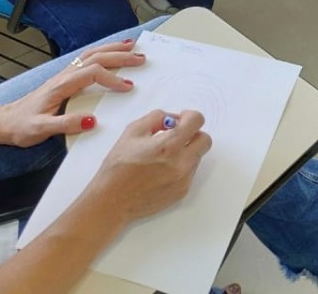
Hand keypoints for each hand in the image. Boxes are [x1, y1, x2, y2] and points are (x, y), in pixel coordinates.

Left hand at [0, 41, 146, 146]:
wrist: (5, 122)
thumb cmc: (21, 126)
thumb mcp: (41, 130)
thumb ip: (65, 124)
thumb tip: (92, 120)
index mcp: (62, 85)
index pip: (93, 73)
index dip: (112, 78)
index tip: (128, 87)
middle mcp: (64, 75)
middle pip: (96, 57)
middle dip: (120, 55)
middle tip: (141, 57)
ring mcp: (64, 75)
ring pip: (91, 54)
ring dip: (112, 49)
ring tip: (132, 47)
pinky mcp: (64, 78)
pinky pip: (87, 59)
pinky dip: (103, 52)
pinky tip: (110, 54)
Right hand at [90, 109, 211, 220]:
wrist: (112, 200)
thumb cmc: (118, 166)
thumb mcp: (132, 131)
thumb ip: (156, 118)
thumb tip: (172, 119)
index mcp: (169, 145)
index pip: (197, 121)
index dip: (190, 116)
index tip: (181, 119)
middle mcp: (181, 163)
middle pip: (205, 140)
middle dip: (193, 134)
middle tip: (177, 135)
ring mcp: (184, 179)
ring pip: (198, 156)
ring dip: (187, 150)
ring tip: (164, 155)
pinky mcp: (182, 191)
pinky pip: (190, 172)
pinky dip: (182, 166)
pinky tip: (162, 169)